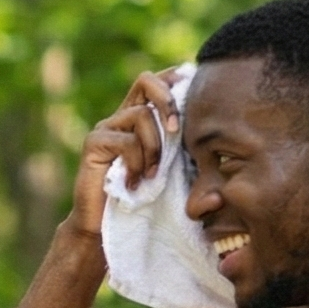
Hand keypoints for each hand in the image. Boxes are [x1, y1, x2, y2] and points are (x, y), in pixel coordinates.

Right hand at [64, 68, 183, 240]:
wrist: (106, 228)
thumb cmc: (144, 201)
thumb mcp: (172, 168)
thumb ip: (183, 146)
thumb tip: (215, 129)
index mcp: (141, 119)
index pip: (158, 81)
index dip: (175, 79)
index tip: (195, 94)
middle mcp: (121, 117)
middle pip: (146, 80)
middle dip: (168, 101)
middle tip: (177, 130)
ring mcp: (106, 129)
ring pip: (141, 115)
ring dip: (155, 147)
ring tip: (152, 174)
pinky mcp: (93, 143)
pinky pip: (126, 141)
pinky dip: (137, 162)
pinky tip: (135, 182)